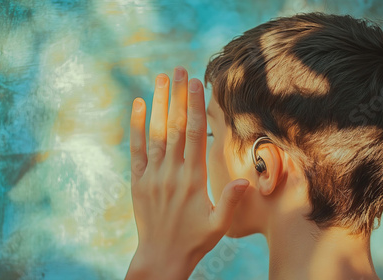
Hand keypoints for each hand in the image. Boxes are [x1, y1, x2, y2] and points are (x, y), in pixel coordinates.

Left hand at [126, 66, 249, 279]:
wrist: (161, 257)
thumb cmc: (195, 240)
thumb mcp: (221, 225)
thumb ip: (231, 201)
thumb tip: (245, 180)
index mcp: (194, 178)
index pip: (196, 134)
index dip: (196, 106)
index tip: (196, 83)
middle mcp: (172, 172)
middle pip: (176, 126)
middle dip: (178, 95)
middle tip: (179, 69)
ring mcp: (153, 175)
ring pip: (157, 132)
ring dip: (160, 104)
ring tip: (161, 78)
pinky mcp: (139, 181)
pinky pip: (137, 149)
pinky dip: (137, 126)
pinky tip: (139, 105)